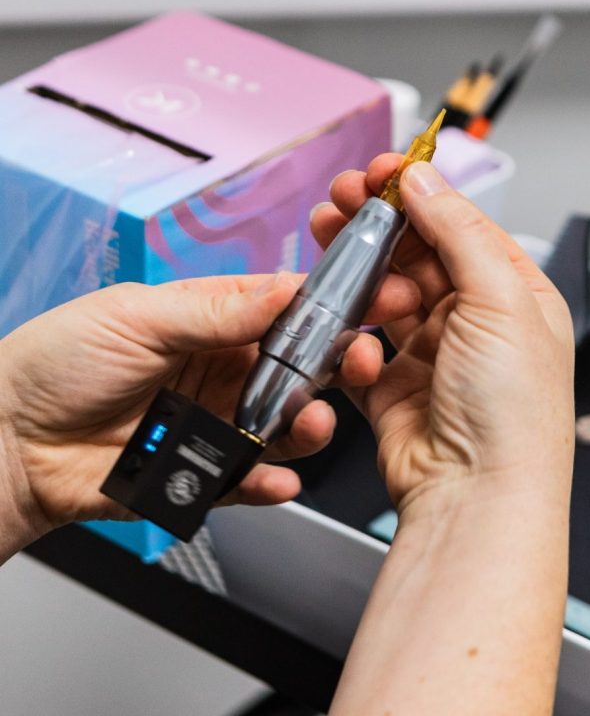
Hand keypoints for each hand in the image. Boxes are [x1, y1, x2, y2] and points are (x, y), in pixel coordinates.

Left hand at [0, 269, 419, 549]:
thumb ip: (218, 310)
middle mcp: (221, 369)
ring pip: (284, 425)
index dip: (330, 305)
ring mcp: (214, 423)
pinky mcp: (199, 474)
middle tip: (358, 365)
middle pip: (299, 368)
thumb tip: (287, 287)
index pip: (285, 307)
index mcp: (211, 320)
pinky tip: (276, 479)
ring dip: (309, 426)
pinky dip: (269, 483)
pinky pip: (248, 480)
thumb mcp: (139, 316)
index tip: (374, 301)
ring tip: (312, 424)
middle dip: (336, 366)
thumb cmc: (57, 361)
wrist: (6, 441)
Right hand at [311, 155, 574, 516]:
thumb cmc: (513, 416)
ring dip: (357, 271)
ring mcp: (432, 354)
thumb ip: (458, 232)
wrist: (476, 500)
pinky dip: (348, 333)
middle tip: (341, 198)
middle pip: (416, 253)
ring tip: (330, 248)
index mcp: (514, 295)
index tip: (381, 171)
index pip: (461, 225)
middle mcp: (475, 321)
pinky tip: (348, 329)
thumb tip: (426, 181)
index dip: (419, 194)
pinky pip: (359, 343)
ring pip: (382, 292)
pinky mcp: (392, 387)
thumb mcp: (499, 301)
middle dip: (376, 224)